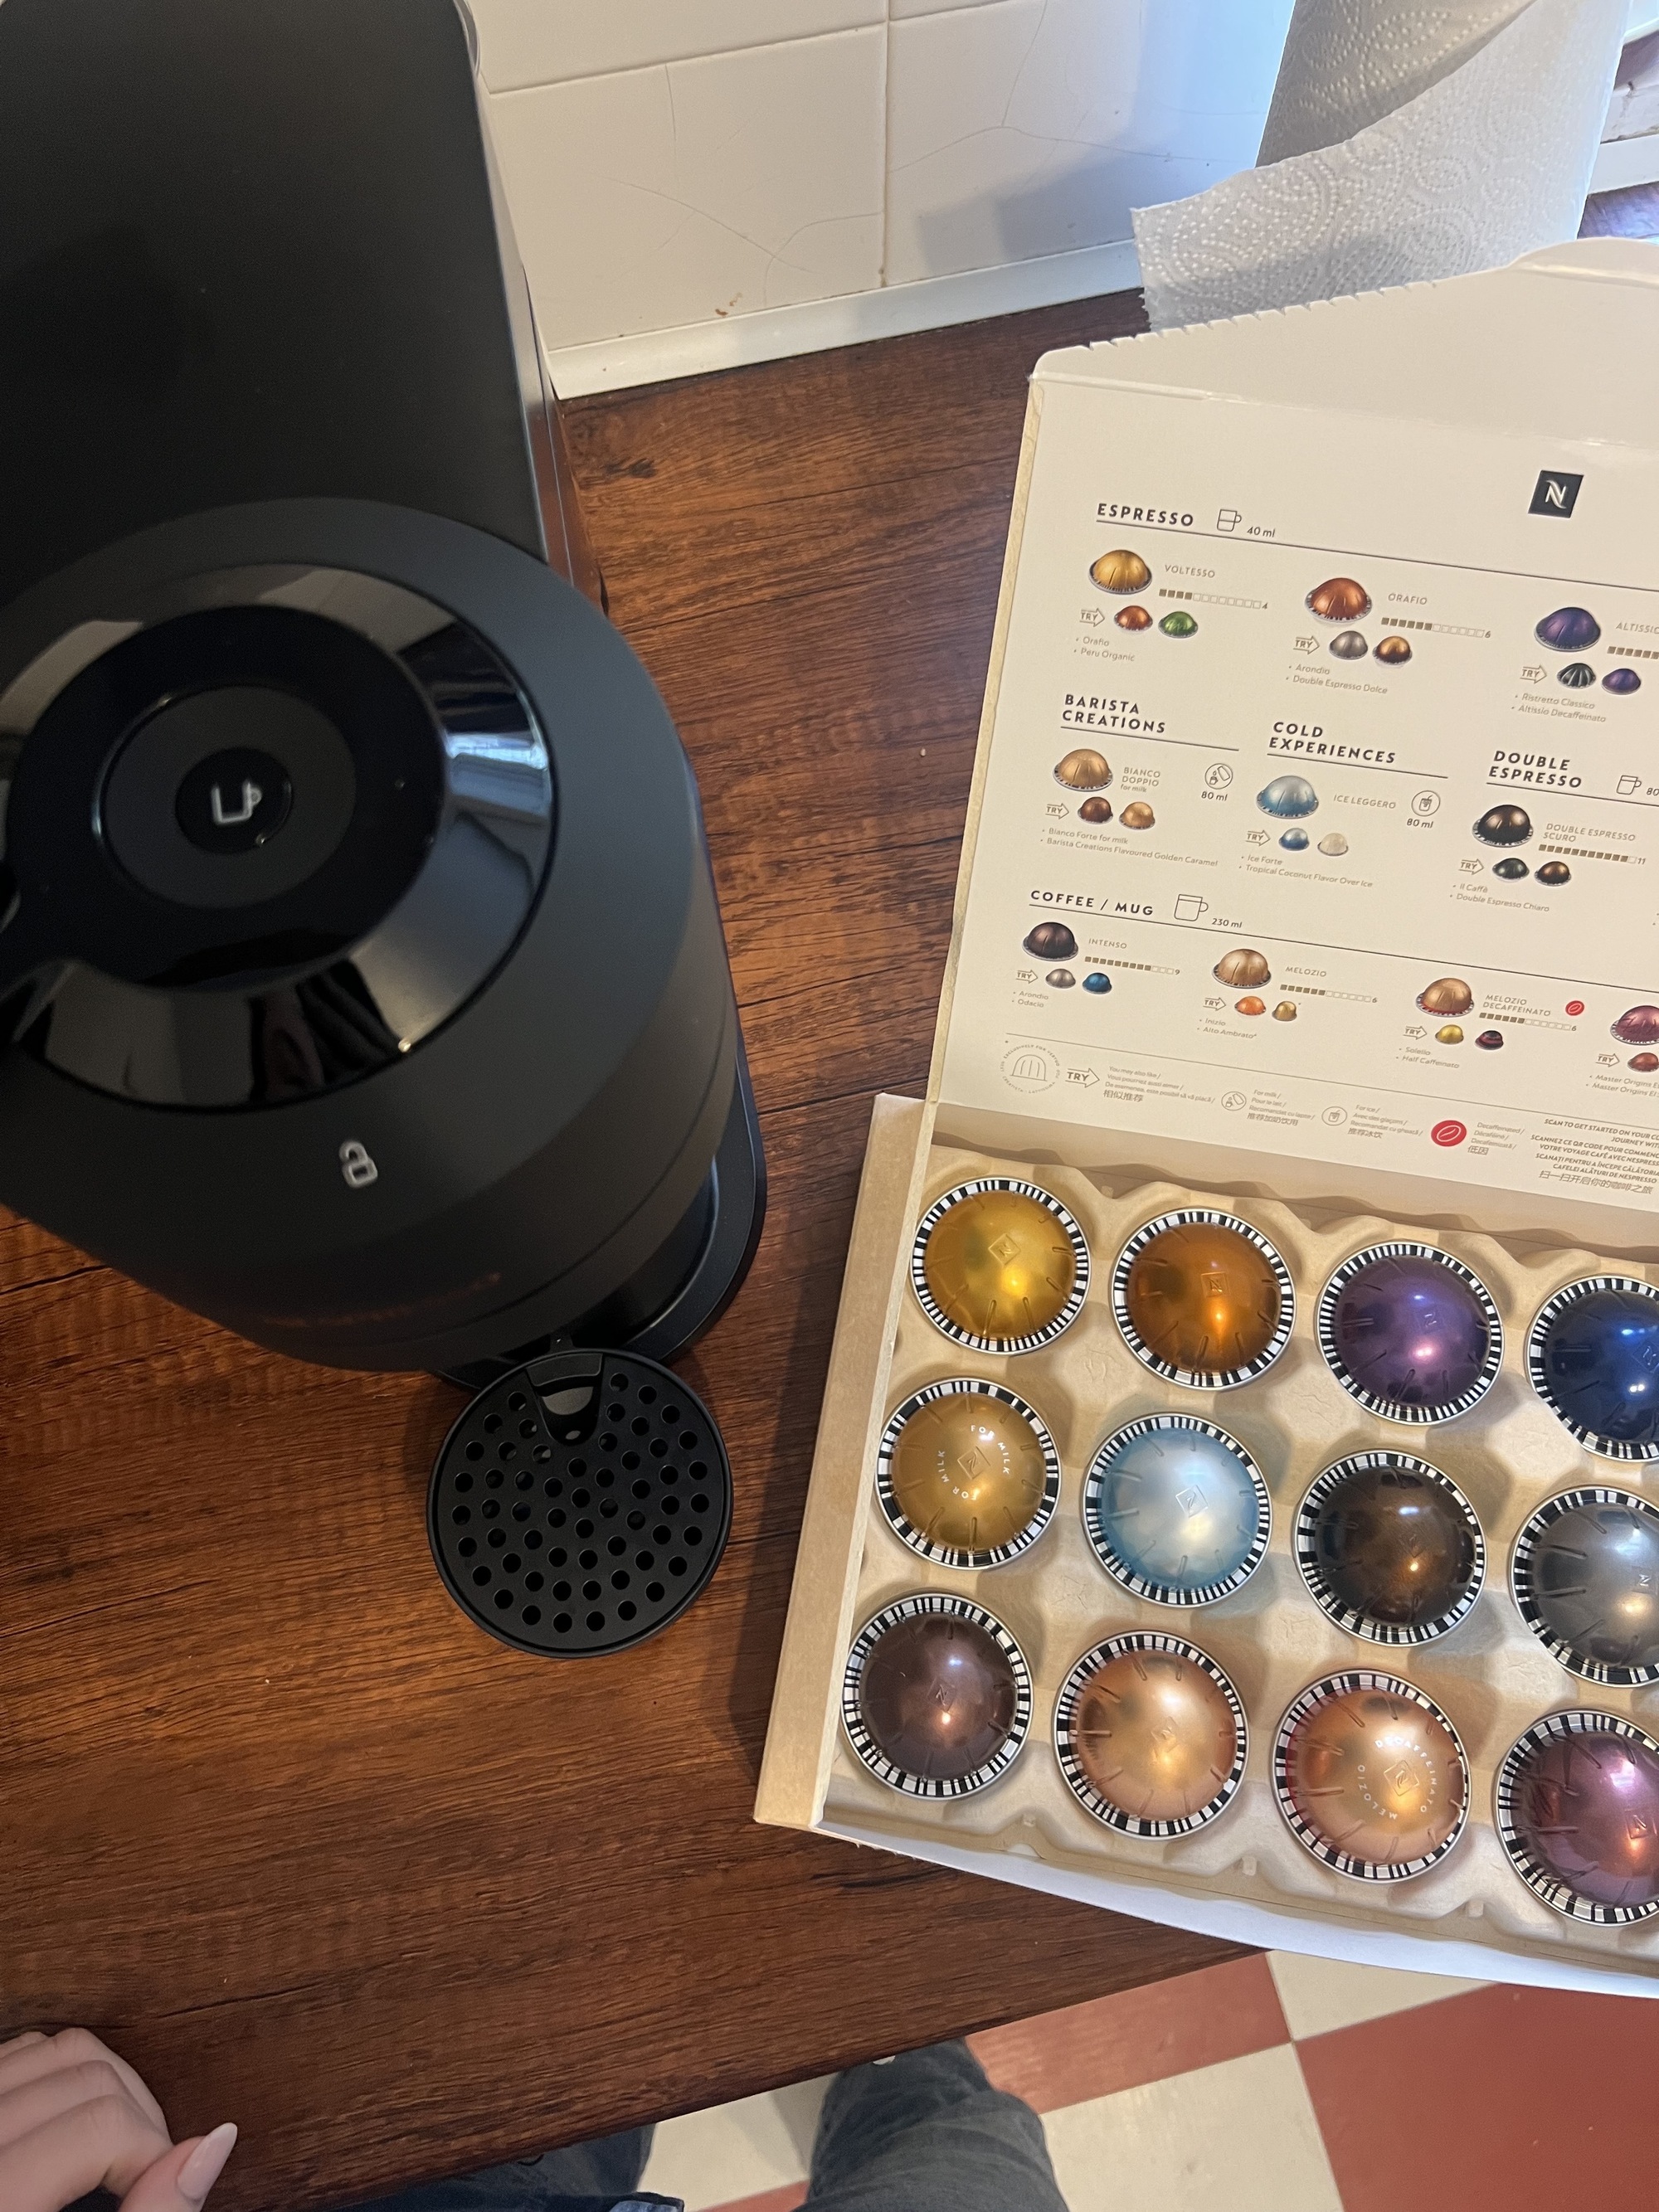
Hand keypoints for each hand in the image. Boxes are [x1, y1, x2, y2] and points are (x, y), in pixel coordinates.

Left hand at [0, 2029, 236, 2211]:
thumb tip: (215, 2141)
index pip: (100, 2124)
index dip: (152, 2154)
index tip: (161, 2193)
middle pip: (87, 2075)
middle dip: (138, 2118)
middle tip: (146, 2177)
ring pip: (56, 2048)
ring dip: (107, 2086)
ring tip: (116, 2151)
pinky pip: (21, 2052)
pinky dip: (62, 2075)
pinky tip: (75, 2128)